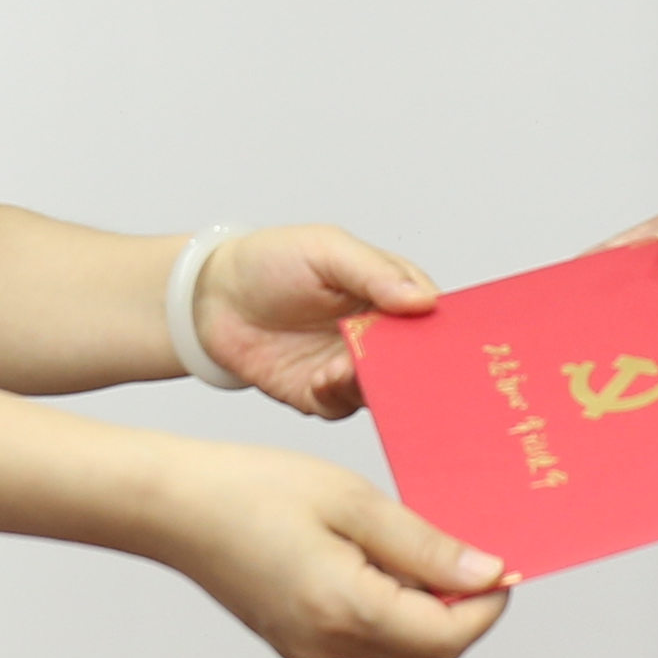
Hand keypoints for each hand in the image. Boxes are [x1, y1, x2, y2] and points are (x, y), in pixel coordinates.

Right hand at [150, 441, 511, 657]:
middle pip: (426, 648)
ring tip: (424, 544)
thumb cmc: (253, 488)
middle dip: (462, 607)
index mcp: (345, 611)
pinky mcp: (292, 638)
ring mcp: (306, 648)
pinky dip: (389, 605)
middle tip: (471, 548)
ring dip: (426, 606)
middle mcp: (327, 645)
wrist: (169, 505)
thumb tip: (487, 573)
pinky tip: (380, 557)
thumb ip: (422, 545)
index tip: (506, 561)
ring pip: (395, 644)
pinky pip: (361, 635)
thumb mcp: (351, 501)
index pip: (448, 635)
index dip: (488, 604)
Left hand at [192, 222, 436, 417]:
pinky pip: (343, 406)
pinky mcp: (321, 393)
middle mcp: (377, 334)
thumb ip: (374, 273)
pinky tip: (322, 380)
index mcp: (388, 293)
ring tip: (348, 369)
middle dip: (413, 369)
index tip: (445, 343)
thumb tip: (423, 302)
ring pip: (383, 389)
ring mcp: (349, 366)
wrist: (211, 297)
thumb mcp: (326, 250)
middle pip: (414, 361)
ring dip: (371, 385)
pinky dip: (337, 397)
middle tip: (402, 367)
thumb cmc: (271, 260)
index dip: (444, 332)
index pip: (432, 317)